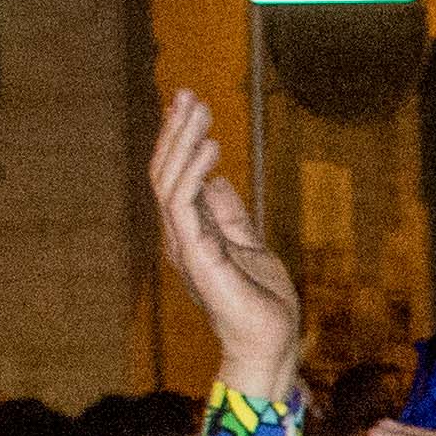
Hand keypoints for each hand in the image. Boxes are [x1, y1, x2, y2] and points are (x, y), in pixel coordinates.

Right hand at [150, 87, 304, 402]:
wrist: (271, 341)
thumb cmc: (261, 300)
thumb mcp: (247, 242)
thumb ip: (228, 212)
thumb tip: (216, 178)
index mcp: (189, 232)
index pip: (174, 176)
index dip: (177, 139)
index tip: (188, 102)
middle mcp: (179, 237)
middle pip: (165, 172)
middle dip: (174, 130)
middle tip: (188, 94)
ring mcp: (184, 247)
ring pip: (168, 182)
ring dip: (182, 142)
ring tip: (199, 111)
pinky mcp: (197, 256)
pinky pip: (183, 205)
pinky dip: (194, 171)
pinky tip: (209, 146)